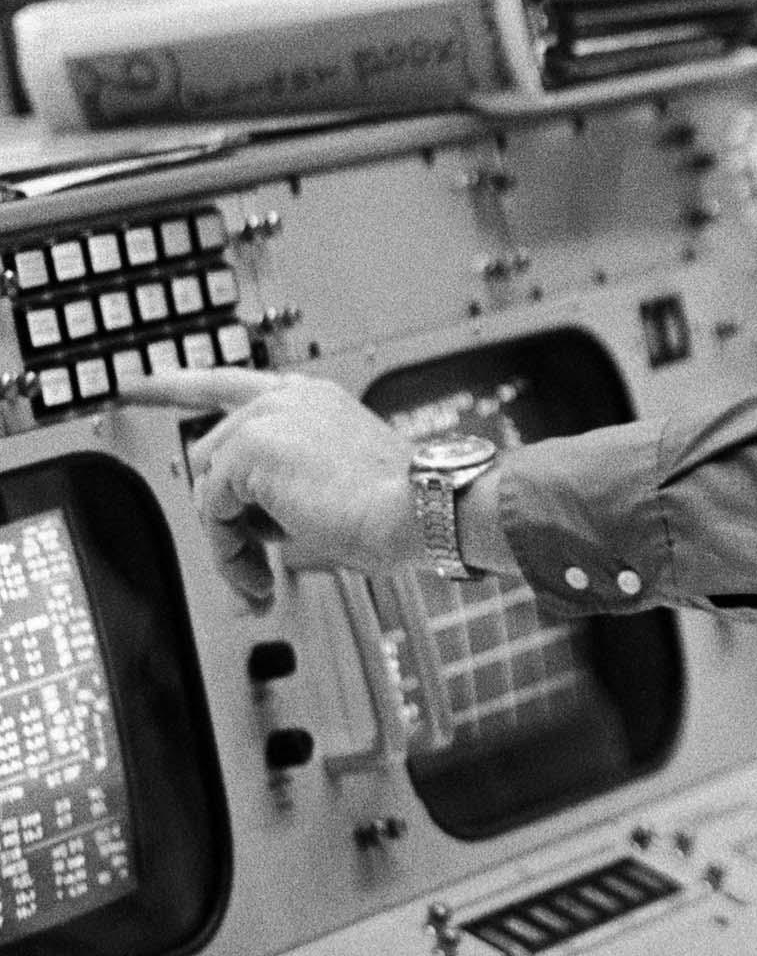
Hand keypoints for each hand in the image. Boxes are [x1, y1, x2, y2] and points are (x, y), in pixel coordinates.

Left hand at [119, 368, 423, 605]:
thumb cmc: (400, 505)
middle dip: (226, 513)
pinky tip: (260, 567)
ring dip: (230, 538)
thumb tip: (247, 519)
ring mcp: (266, 418)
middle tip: (255, 561)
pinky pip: (210, 509)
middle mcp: (285, 398)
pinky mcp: (250, 449)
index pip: (227, 383)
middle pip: (210, 454)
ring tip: (262, 573)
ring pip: (208, 486)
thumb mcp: (334, 483)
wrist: (421, 506)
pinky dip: (230, 549)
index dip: (174, 384)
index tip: (135, 385)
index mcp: (311, 398)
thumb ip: (284, 482)